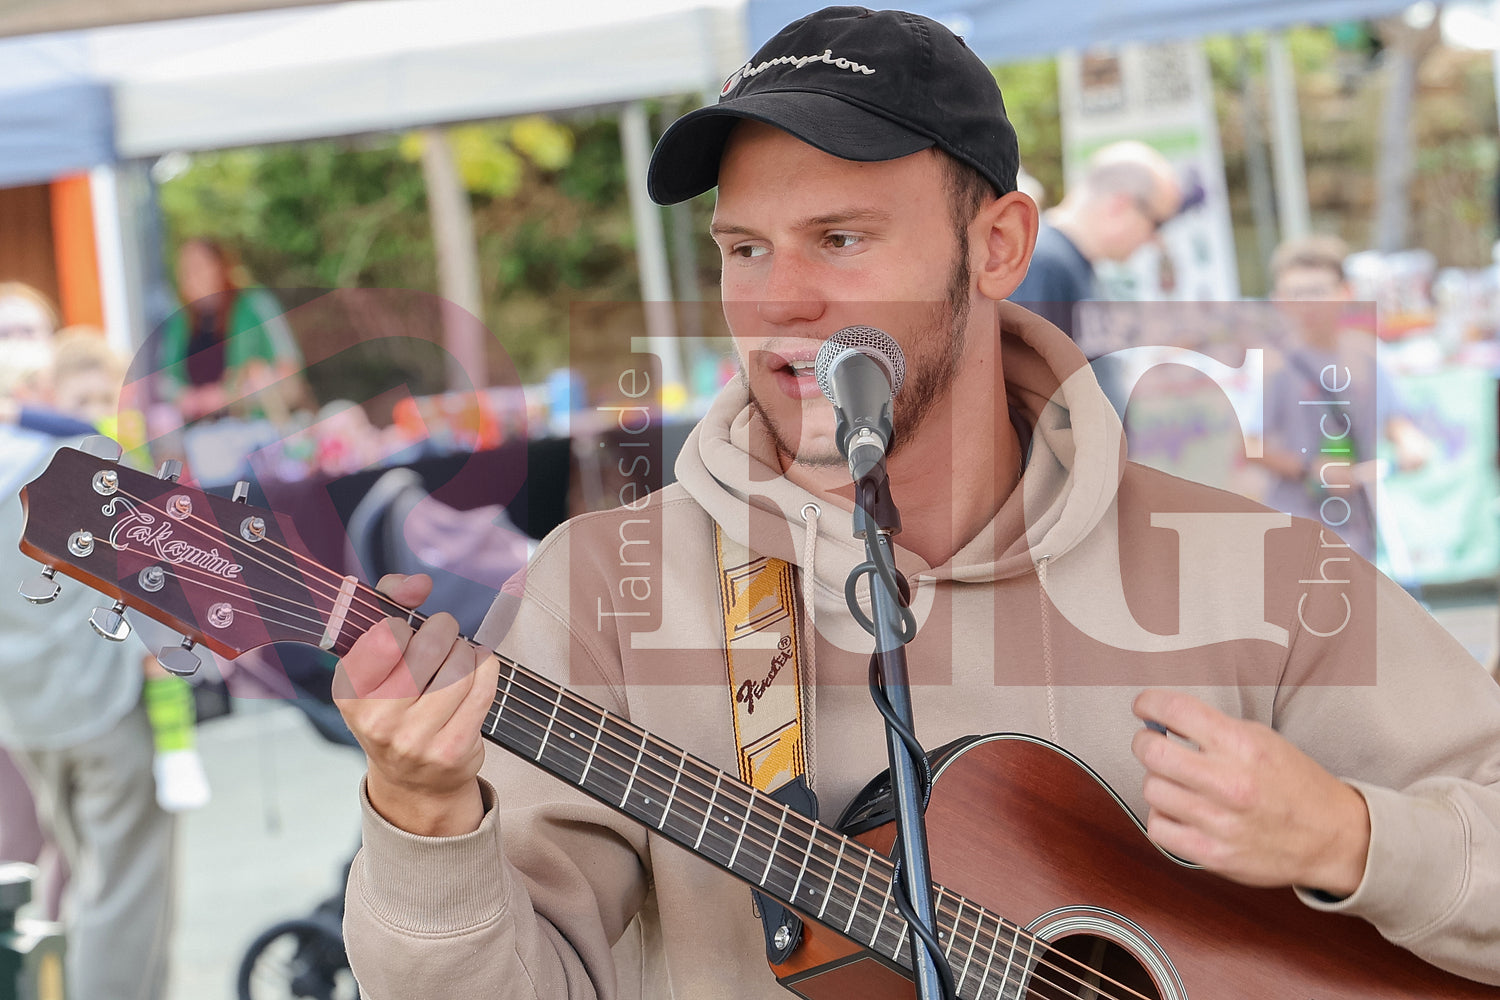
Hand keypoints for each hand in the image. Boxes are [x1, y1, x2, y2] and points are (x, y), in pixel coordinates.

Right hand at [333, 573, 500, 836]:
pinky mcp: (451, 749)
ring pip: (460, 664)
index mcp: (350, 692)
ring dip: (466, 650)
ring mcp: (415, 739)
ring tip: (459, 654)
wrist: (412, 780)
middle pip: (429, 644)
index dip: (403, 622)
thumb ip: (388, 604)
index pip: (384, 635)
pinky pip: (483, 688)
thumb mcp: (374, 661)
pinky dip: (487, 668)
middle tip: (443, 634)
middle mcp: (377, 719)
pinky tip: (478, 668)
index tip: (407, 627)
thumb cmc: (394, 706)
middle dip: (444, 629)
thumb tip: (418, 581)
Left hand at [1131, 689, 1369, 896]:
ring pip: (1152, 790)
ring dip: (1158, 782)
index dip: (1149, 702)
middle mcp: (1229, 782)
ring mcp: (1220, 822)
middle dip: (1145, 743)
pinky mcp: (1212, 855)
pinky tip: (1182, 812)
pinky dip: (1163, 818)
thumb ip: (1213, 728)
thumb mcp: (1261, 738)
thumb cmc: (1293, 784)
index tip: (1143, 706)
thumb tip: (1162, 718)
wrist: (1331, 837)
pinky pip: (1158, 829)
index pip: (1175, 710)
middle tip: (1152, 744)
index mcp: (1242, 745)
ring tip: (1178, 783)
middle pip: (1152, 753)